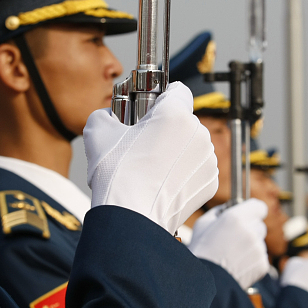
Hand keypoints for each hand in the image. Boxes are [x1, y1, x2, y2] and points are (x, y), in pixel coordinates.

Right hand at [86, 83, 218, 233]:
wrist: (132, 216)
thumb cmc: (117, 174)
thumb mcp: (97, 132)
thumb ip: (105, 114)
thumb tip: (109, 116)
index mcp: (175, 113)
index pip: (177, 90)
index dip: (161, 98)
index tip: (149, 109)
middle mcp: (198, 132)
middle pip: (184, 120)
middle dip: (166, 128)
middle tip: (143, 144)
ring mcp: (207, 158)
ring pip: (192, 145)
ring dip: (177, 151)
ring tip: (152, 168)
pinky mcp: (210, 181)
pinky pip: (197, 168)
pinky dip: (184, 173)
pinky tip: (163, 182)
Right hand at [187, 200, 269, 288]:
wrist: (205, 282)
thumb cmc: (201, 252)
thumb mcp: (203, 224)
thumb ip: (219, 211)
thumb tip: (229, 208)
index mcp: (236, 218)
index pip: (259, 206)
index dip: (253, 210)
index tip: (248, 214)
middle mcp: (250, 232)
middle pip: (259, 224)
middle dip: (250, 229)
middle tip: (235, 238)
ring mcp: (258, 249)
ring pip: (260, 242)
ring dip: (251, 245)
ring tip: (233, 255)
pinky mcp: (262, 265)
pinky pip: (261, 257)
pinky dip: (252, 260)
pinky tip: (237, 265)